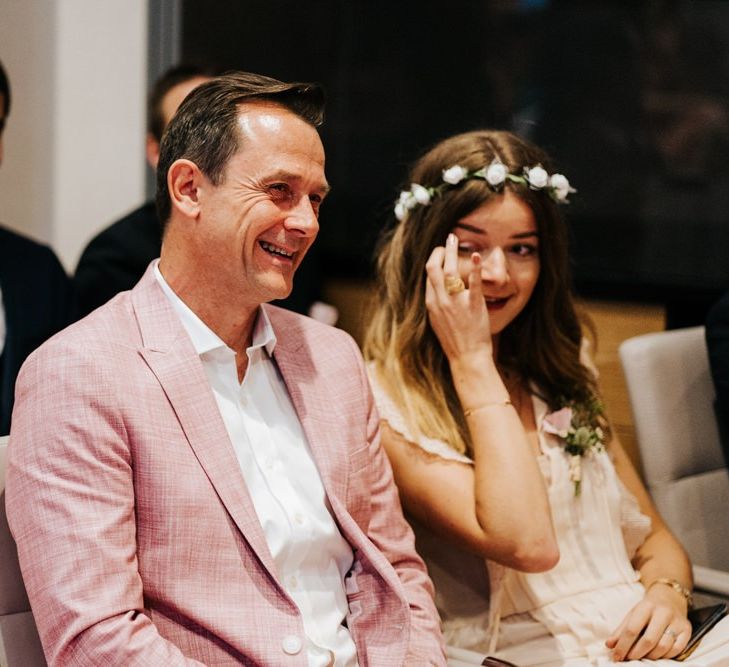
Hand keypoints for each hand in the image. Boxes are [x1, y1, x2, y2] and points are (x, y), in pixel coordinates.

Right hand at [424, 233, 490, 363]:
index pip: (428, 275)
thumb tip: (436, 288)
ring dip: (452, 251)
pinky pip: (473, 283)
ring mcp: (456, 303)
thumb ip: (436, 303)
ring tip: (456, 239)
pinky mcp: (473, 305)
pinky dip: (475, 267)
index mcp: (431, 304)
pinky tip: (477, 255)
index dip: (434, 260)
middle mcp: (440, 301)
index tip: (440, 252)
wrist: (467, 357)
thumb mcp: (438, 321)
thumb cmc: (454, 341)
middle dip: (440, 250)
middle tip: (448, 240)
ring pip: (449, 271)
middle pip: (433, 268)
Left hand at [605, 584, 690, 660]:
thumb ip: (621, 630)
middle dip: (636, 653)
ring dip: (651, 656)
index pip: (632, 628)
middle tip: (628, 659)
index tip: (616, 655)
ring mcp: (677, 621)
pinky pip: (677, 650)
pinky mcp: (687, 630)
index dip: (623, 645)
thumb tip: (609, 645)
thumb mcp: (633, 613)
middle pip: (649, 640)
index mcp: (646, 606)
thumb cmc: (648, 608)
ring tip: (642, 657)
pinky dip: (665, 656)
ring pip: (664, 647)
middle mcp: (663, 613)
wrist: (670, 597)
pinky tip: (657, 655)